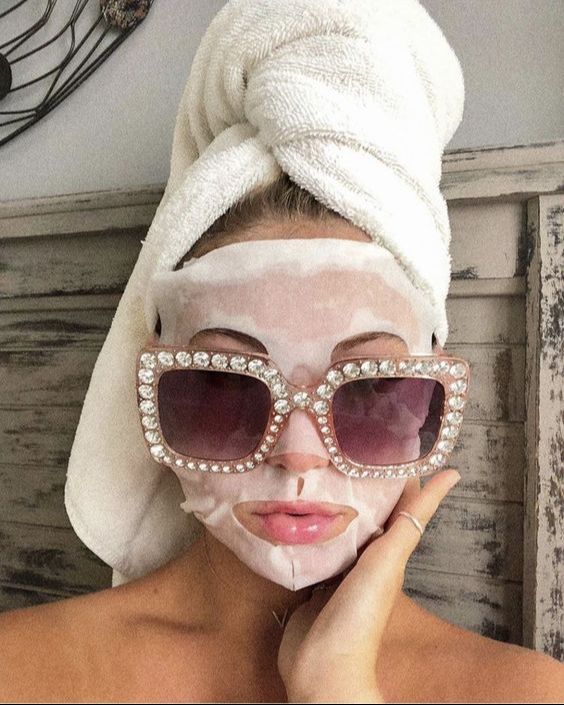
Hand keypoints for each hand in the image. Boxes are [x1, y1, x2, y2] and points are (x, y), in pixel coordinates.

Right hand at [277, 468, 460, 702]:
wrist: (323, 663)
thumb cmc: (361, 611)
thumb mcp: (390, 558)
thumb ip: (412, 518)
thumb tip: (452, 475)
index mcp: (389, 550)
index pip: (397, 502)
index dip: (395, 473)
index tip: (384, 438)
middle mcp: (366, 556)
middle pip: (366, 512)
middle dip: (359, 482)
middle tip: (342, 446)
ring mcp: (338, 568)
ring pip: (339, 527)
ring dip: (333, 502)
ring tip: (318, 470)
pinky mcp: (314, 579)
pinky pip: (314, 546)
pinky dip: (310, 527)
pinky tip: (295, 511)